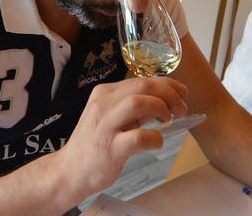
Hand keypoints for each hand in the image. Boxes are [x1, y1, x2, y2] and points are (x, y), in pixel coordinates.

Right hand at [55, 77, 188, 199]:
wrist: (69, 171)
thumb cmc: (94, 144)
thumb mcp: (110, 117)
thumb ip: (133, 107)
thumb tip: (164, 100)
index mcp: (104, 93)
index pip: (141, 79)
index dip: (167, 84)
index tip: (181, 93)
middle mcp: (102, 104)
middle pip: (143, 86)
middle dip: (169, 93)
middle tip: (181, 108)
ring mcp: (105, 126)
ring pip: (138, 103)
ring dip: (161, 109)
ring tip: (168, 120)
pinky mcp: (110, 148)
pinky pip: (139, 137)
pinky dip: (155, 138)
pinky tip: (157, 142)